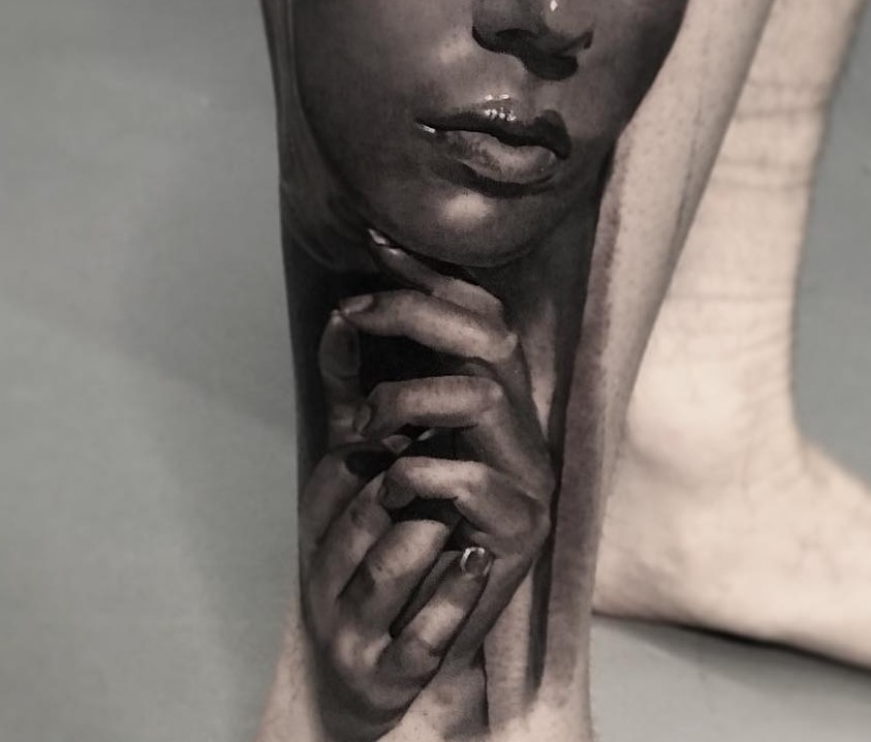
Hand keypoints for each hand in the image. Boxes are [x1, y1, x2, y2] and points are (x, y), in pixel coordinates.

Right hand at [299, 437, 492, 738]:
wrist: (364, 680)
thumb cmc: (368, 566)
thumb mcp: (355, 496)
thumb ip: (352, 416)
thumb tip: (342, 327)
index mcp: (316, 533)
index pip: (339, 472)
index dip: (384, 443)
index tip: (426, 424)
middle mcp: (324, 582)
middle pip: (361, 517)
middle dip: (409, 485)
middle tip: (457, 458)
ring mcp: (352, 633)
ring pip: (384, 573)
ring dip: (425, 535)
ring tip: (461, 513)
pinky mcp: (389, 676)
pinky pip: (420, 639)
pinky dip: (451, 601)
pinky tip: (478, 562)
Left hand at [337, 232, 555, 659]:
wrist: (413, 628)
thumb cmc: (394, 522)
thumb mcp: (364, 441)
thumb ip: (352, 381)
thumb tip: (340, 316)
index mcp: (495, 397)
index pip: (480, 313)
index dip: (432, 275)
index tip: (378, 243)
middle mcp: (523, 425)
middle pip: (491, 333)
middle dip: (417, 311)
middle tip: (356, 313)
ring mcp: (530, 475)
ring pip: (484, 393)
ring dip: (410, 395)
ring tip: (366, 423)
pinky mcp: (524, 531)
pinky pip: (475, 479)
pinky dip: (421, 469)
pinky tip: (391, 479)